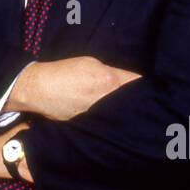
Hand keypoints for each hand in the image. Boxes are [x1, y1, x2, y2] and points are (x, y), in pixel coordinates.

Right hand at [8, 56, 142, 121]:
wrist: (39, 90)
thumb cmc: (64, 72)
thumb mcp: (90, 63)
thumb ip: (111, 72)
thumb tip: (124, 80)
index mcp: (109, 80)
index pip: (137, 83)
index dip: (145, 85)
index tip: (150, 87)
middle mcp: (107, 99)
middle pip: (132, 102)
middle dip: (137, 101)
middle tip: (141, 101)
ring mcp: (98, 116)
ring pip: (120, 115)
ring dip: (123, 113)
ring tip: (125, 111)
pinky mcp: (90, 126)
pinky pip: (106, 123)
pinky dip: (109, 121)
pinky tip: (109, 120)